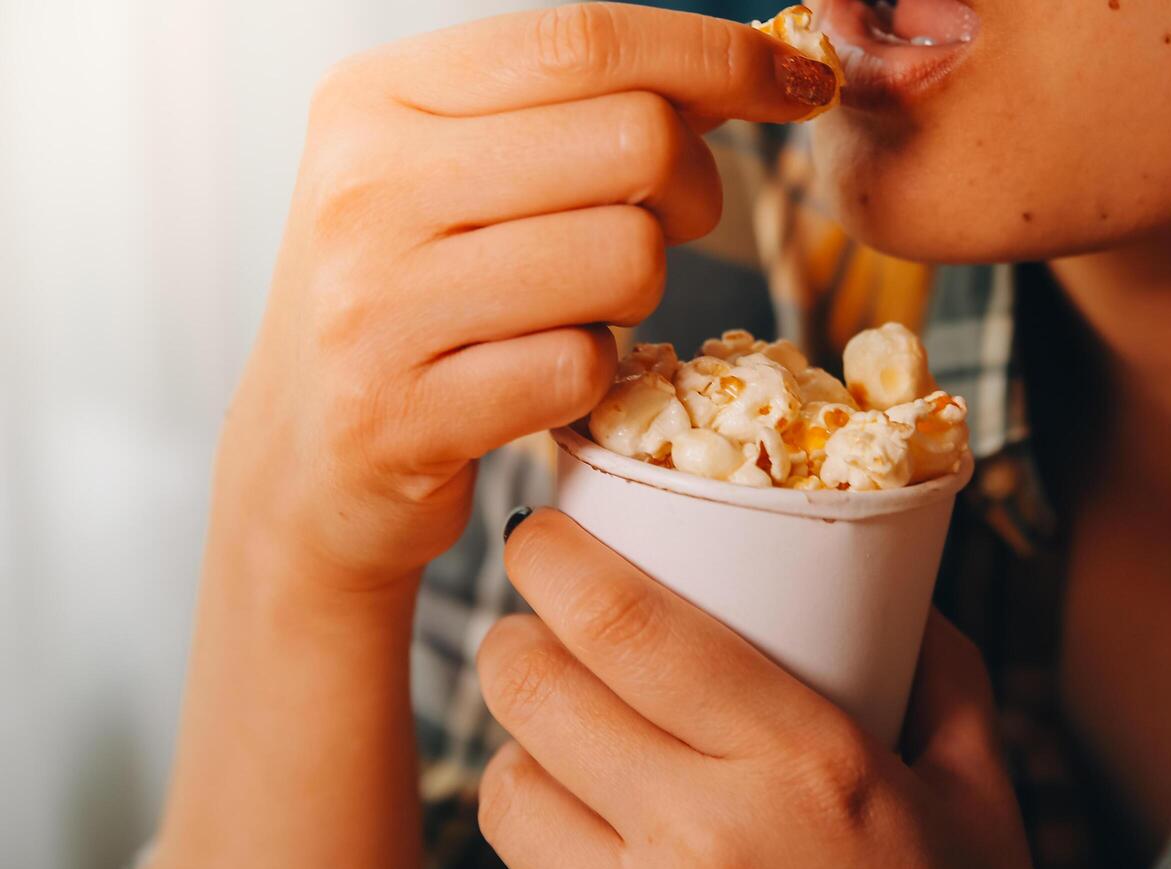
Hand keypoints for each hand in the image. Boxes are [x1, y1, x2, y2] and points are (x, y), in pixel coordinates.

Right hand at [215, 4, 836, 591]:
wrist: (305, 456)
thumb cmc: (410, 296)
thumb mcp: (450, 173)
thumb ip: (569, 111)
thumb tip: (738, 69)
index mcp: (377, 98)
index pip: (583, 39)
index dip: (715, 55)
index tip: (797, 82)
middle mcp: (364, 186)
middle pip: (634, 142)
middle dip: (688, 190)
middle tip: (658, 228)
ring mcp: (375, 305)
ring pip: (627, 257)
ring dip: (639, 292)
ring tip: (579, 307)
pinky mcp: (402, 414)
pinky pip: (585, 367)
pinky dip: (594, 376)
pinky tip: (541, 376)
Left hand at [476, 509, 1059, 868]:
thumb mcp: (982, 800)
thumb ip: (940, 676)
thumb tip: (899, 590)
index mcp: (804, 765)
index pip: (626, 625)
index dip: (556, 560)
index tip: (542, 534)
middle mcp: (704, 844)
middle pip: (533, 695)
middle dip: (515, 642)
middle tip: (541, 632)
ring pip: (509, 795)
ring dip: (527, 753)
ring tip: (576, 749)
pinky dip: (570, 868)